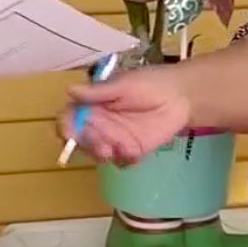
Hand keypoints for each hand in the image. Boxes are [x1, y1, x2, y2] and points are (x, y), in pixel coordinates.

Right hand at [56, 66, 193, 163]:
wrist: (181, 96)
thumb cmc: (150, 83)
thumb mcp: (124, 84)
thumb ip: (99, 92)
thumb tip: (70, 90)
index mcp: (93, 105)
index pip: (70, 118)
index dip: (66, 127)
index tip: (70, 134)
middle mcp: (99, 123)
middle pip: (81, 140)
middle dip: (88, 145)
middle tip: (102, 146)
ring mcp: (114, 139)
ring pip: (98, 153)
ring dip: (103, 155)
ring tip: (118, 149)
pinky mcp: (131, 151)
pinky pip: (120, 162)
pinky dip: (124, 160)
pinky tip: (135, 153)